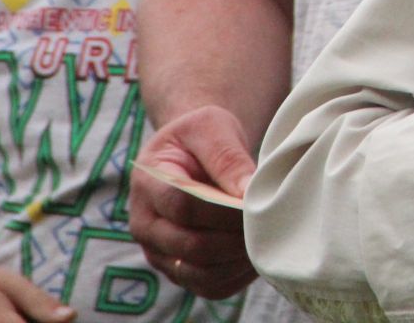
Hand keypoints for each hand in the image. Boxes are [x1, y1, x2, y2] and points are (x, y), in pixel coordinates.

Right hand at [127, 105, 255, 298]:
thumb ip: (227, 156)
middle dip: (235, 236)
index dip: (224, 210)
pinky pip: (207, 286)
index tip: (255, 203)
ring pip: (199, 273)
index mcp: (147, 184)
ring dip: (237, 260)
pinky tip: (254, 254)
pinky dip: (235, 277)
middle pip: (191, 245)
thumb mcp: (212, 127)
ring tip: (264, 237)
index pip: (183, 207)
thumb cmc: (201, 136)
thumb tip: (246, 194)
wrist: (190, 152)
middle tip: (267, 223)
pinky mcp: (177, 269)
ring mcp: (159, 252)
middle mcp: (145, 224)